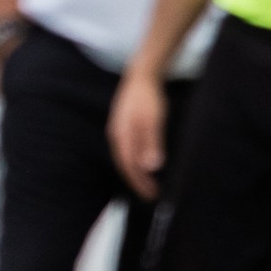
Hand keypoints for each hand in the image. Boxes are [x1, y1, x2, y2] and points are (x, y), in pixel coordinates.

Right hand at [108, 66, 164, 198]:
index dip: (140, 183)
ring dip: (136, 172)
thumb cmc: (149, 98)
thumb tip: (151, 167)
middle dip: (137, 181)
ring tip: (148, 183)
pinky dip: (136, 160)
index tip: (152, 195)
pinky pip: (129, 149)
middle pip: (125, 165)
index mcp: (122, 137)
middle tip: (152, 195)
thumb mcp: (153, 120)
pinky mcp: (125, 126)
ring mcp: (119, 130)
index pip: (129, 167)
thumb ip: (151, 143)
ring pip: (126, 157)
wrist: (142, 75)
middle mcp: (117, 136)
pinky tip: (144, 161)